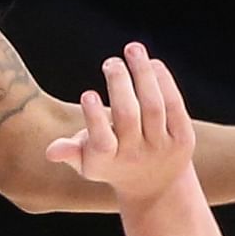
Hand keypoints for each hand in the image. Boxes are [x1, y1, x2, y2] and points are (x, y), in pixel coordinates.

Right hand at [46, 47, 198, 210]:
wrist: (155, 186)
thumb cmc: (111, 164)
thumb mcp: (88, 163)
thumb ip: (70, 152)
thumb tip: (51, 151)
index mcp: (106, 162)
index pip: (101, 140)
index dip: (94, 117)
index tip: (87, 93)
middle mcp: (135, 156)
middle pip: (128, 116)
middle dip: (119, 84)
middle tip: (111, 62)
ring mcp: (161, 147)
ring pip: (153, 106)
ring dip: (142, 74)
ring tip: (132, 49)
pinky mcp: (183, 139)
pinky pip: (174, 105)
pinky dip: (164, 82)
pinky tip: (153, 63)